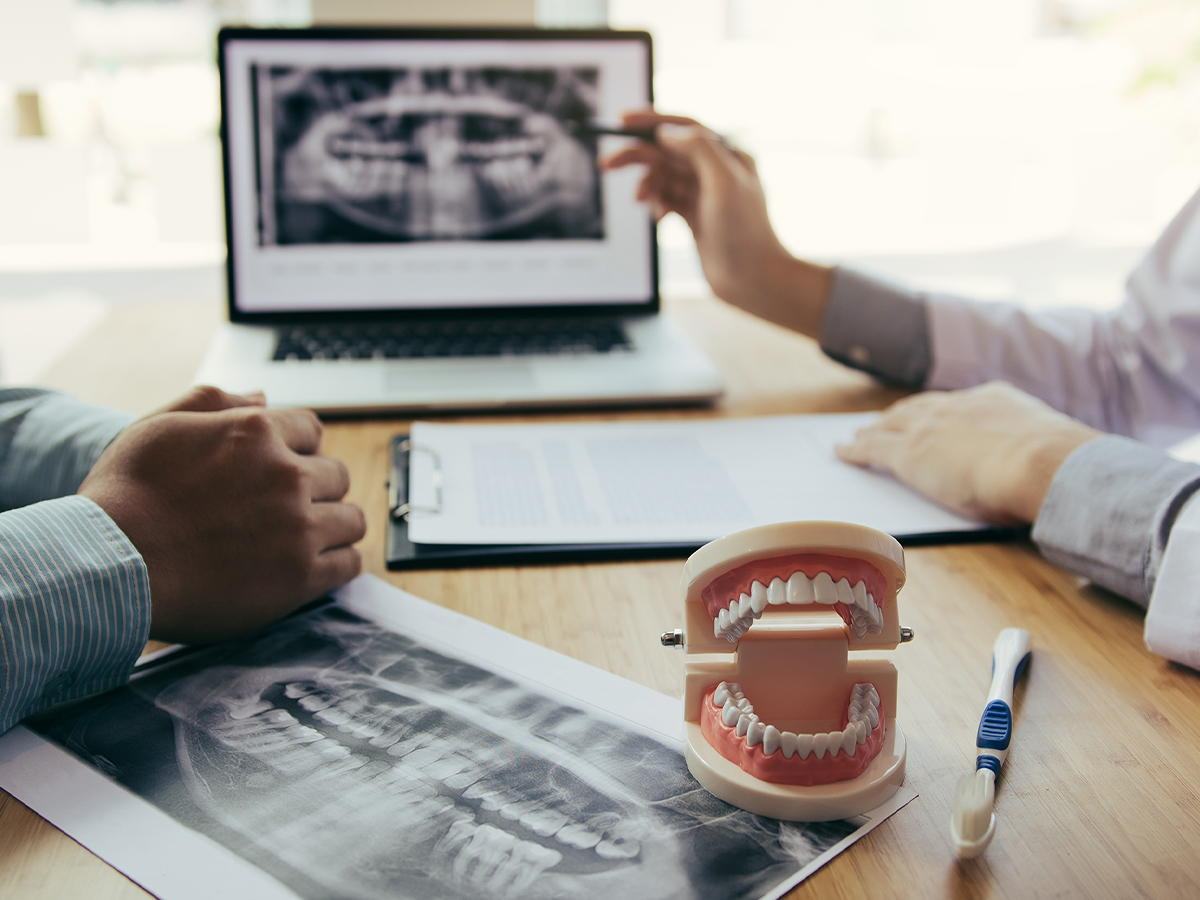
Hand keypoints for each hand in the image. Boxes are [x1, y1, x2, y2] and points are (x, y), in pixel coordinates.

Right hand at [79, 386, 365, 642]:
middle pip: (337, 474)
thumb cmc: (123, 498)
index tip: (283, 471)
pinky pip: (349, 563)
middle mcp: (285, 475)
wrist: (109, 568)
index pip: (312, 431)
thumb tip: (263, 396)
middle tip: (287, 509)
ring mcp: (298, 527)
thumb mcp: (157, 428)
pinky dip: (337, 563)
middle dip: (316, 488)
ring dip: (333, 526)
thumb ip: (212, 402)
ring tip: (305, 538)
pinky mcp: (300, 577)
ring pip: (351, 519)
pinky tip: (315, 567)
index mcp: (255, 432)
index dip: (298, 451)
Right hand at [600, 110, 830, 336]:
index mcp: (728, 153)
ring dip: (647, 185)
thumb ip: (698, 149)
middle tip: (607, 164)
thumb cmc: (745, 233)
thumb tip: (667, 132)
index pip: (684, 127)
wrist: (753, 279)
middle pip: (668, 151)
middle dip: (637, 155)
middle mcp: (716, 170)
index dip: (651, 122)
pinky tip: (658, 217)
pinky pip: (666, 199)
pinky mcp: (695, 215)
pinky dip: (656, 203)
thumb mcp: (724, 182)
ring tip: (639, 201)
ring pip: (664, 177)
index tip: (622, 122)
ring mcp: (705, 194)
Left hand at [835, 381, 1101, 524]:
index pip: (958, 404)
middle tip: (884, 422)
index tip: (930, 413)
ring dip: (874, 430)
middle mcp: (956, 407)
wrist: (1040, 464)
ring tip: (859, 435)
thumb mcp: (1047, 448)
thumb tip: (1047, 465)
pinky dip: (853, 450)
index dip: (938, 410)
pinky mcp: (907, 454)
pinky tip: (841, 452)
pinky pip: (871, 448)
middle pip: (917, 409)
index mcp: (992, 400)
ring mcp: (929, 428)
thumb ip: (1035, 451)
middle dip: (900, 416)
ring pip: (890, 426)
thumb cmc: (1054, 467)